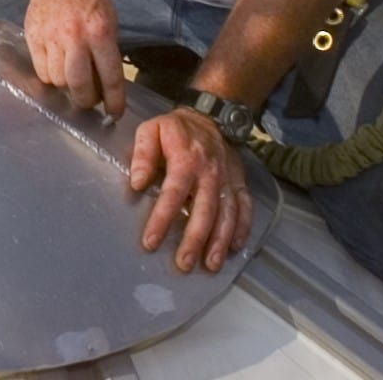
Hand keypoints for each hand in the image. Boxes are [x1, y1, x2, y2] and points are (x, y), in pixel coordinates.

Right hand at [22, 0, 125, 116]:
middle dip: (86, 100)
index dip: (114, 100)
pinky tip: (56, 65)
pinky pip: (41, 72)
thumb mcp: (109, 20)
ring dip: (67, 85)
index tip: (114, 113)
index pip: (110, 76)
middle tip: (90, 99)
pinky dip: (50, 75)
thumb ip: (107, 51)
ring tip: (72, 76)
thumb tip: (105, 84)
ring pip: (58, 81)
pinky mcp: (33, 38)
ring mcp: (51, 38)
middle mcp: (75, 37)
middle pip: (79, 85)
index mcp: (100, 32)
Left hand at [130, 107, 253, 273]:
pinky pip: (245, 208)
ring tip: (211, 265)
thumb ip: (142, 155)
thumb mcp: (150, 130)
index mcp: (186, 159)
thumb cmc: (175, 129)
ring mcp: (227, 179)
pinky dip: (243, 229)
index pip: (173, 194)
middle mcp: (210, 172)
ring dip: (220, 241)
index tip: (151, 242)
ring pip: (227, 214)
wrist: (211, 116)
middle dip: (195, 239)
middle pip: (204, 210)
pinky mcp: (239, 183)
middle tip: (184, 263)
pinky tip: (235, 248)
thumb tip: (137, 182)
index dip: (162, 219)